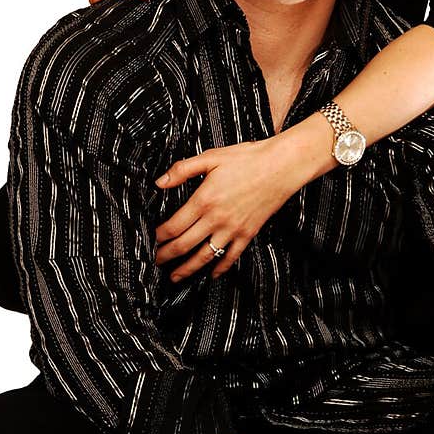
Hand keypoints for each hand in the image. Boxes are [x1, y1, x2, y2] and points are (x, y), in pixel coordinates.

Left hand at [154, 136, 306, 280]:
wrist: (281, 166)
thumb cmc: (248, 158)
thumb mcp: (211, 157)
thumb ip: (183, 170)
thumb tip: (159, 182)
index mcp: (204, 200)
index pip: (174, 226)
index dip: (159, 236)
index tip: (151, 239)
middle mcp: (216, 219)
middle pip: (184, 245)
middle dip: (166, 256)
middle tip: (155, 261)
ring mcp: (233, 229)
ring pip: (204, 256)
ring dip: (187, 269)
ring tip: (175, 276)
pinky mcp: (248, 233)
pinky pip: (231, 257)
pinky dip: (220, 268)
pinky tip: (212, 274)